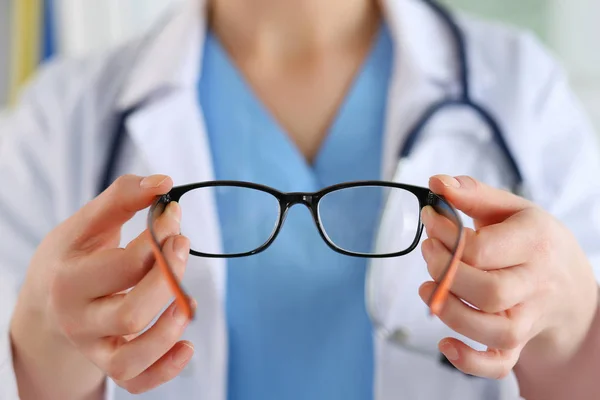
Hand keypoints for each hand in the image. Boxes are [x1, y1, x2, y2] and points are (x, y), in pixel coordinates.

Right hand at [10, 174, 193, 397]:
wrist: (47, 298)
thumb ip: (122, 198)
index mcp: (69, 280)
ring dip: (170, 329)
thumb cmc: (74, 256)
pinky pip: (135, 381)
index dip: (160, 237)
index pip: (125, 265)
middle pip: (131, 315)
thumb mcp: (85, 223)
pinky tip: (188, 346)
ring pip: (131, 357)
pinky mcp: (109, 363)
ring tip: (189, 299)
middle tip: (182, 244)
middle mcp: (78, 319)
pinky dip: (164, 370)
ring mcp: (93, 346)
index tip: (173, 213)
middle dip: (169, 279)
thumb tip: (164, 182)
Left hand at [419, 175, 597, 378]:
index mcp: (535, 243)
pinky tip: (445, 344)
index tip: (430, 218)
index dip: (445, 234)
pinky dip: (470, 362)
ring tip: (427, 289)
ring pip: (492, 330)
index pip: (482, 249)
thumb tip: (436, 182)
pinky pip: (499, 363)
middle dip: (445, 272)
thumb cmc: (532, 241)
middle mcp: (536, 284)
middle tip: (428, 251)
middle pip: (488, 292)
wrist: (569, 284)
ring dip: (450, 312)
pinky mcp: (518, 343)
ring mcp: (529, 318)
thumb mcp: (512, 210)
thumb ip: (474, 193)